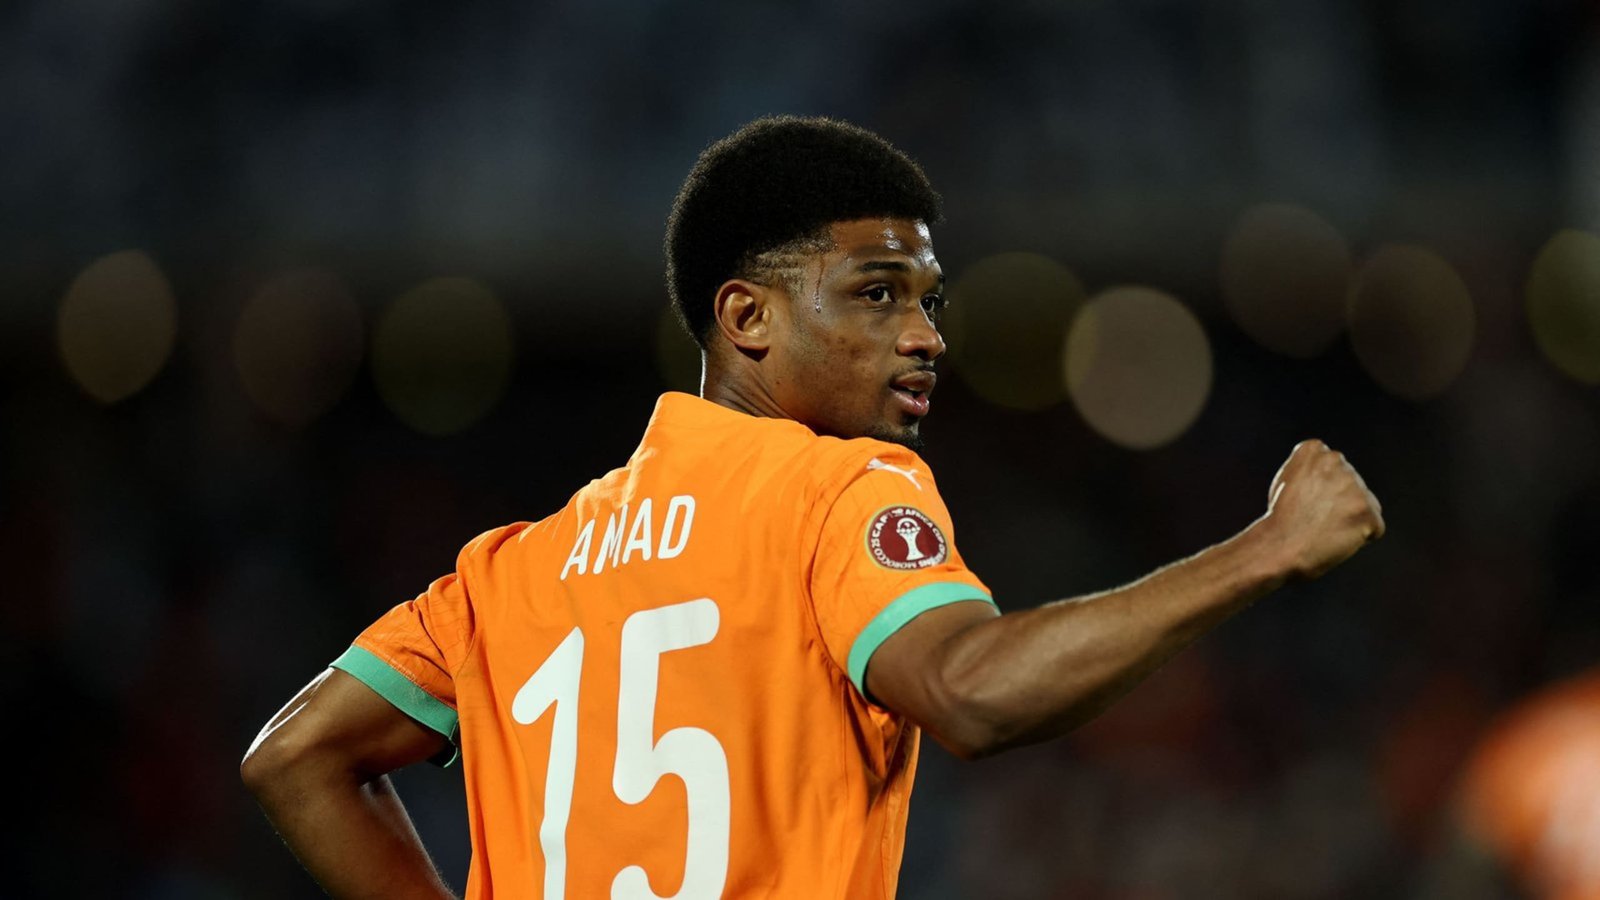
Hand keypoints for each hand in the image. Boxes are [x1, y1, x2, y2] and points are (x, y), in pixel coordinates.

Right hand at [1262, 440, 1384, 579]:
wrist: (1279, 547)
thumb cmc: (1280, 520)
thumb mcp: (1288, 479)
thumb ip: (1314, 471)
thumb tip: (1340, 481)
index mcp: (1314, 449)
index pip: (1334, 469)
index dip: (1321, 490)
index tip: (1302, 501)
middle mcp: (1336, 460)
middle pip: (1352, 485)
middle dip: (1339, 503)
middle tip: (1312, 518)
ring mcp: (1354, 486)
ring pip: (1365, 505)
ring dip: (1351, 518)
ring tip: (1324, 529)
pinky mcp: (1368, 512)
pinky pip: (1374, 527)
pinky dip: (1361, 537)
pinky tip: (1336, 538)